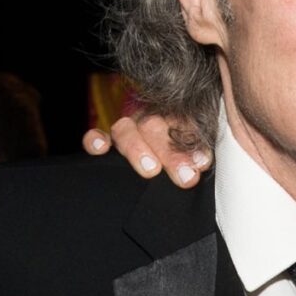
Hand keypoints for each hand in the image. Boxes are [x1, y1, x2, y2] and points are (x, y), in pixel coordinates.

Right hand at [83, 113, 207, 187]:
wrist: (154, 177)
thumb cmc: (182, 164)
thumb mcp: (194, 159)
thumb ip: (196, 157)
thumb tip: (201, 164)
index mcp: (175, 118)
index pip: (183, 123)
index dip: (192, 142)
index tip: (202, 163)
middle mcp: (148, 121)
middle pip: (155, 127)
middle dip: (170, 153)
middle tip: (185, 177)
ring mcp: (126, 131)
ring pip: (125, 130)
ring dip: (137, 149)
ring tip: (151, 170)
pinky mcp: (104, 143)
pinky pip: (94, 137)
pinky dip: (95, 140)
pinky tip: (101, 148)